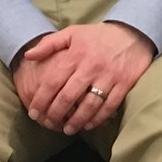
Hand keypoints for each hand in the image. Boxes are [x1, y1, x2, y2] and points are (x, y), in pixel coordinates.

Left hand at [17, 22, 155, 133]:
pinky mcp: (124, 83)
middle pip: (68, 96)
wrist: (133, 31)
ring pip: (89, 105)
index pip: (53, 81)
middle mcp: (91, 66)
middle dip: (55, 113)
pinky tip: (88, 125)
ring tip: (67, 129)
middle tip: (48, 123)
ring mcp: (109, 76)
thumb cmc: (98, 35)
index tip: (33, 112)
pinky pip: (109, 106)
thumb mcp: (73, 33)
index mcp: (76, 54)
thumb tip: (28, 56)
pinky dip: (98, 118)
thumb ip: (49, 44)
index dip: (41, 99)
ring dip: (76, 120)